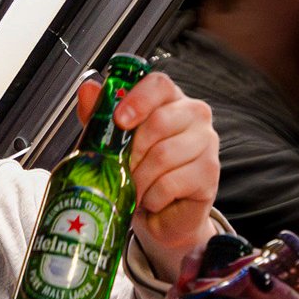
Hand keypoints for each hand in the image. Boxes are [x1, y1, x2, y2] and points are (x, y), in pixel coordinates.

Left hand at [76, 70, 218, 275]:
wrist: (163, 213)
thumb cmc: (141, 171)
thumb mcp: (114, 142)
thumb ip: (101, 115)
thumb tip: (88, 89)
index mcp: (169, 99)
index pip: (158, 85)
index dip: (138, 100)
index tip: (119, 120)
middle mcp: (194, 114)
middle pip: (159, 122)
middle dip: (132, 152)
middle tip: (121, 169)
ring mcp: (206, 142)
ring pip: (163, 155)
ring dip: (140, 179)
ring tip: (135, 189)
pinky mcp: (210, 172)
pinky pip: (171, 183)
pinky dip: (152, 196)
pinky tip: (151, 200)